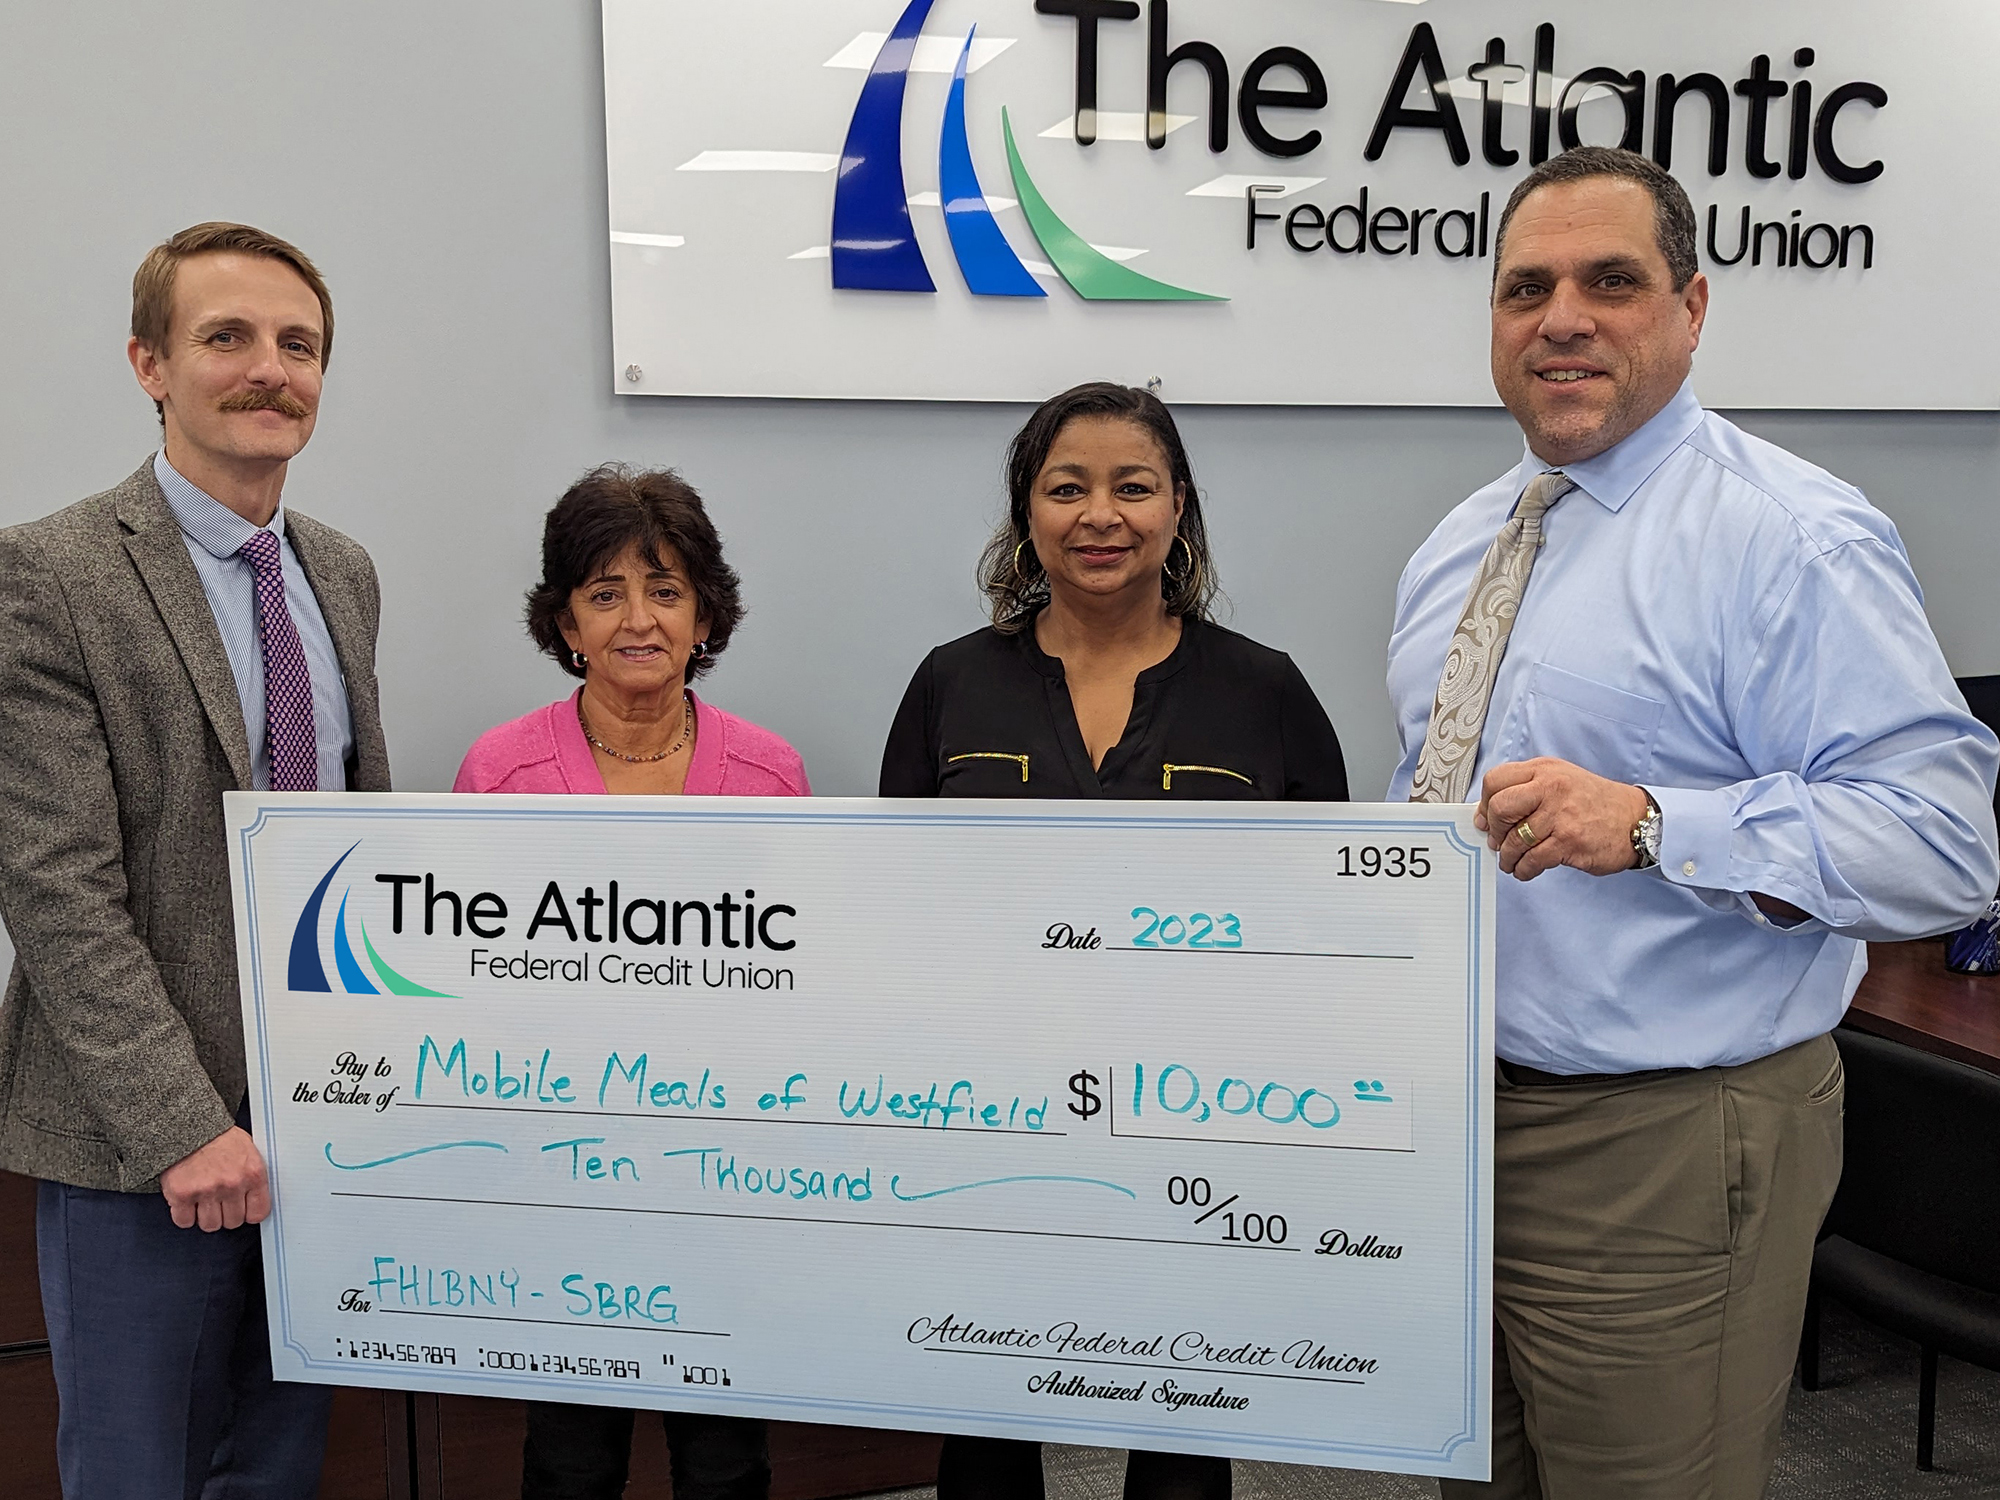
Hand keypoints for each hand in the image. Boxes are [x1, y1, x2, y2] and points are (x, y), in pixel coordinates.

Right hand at [160, 1126, 269, 1230]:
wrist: (188, 1124)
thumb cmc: (218, 1137)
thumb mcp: (248, 1151)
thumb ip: (253, 1176)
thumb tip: (257, 1199)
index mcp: (252, 1174)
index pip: (258, 1213)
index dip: (248, 1214)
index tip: (242, 1210)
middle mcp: (232, 1184)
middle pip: (232, 1222)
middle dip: (225, 1214)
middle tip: (218, 1201)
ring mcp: (207, 1190)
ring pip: (210, 1225)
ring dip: (205, 1216)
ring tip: (202, 1200)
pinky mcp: (182, 1194)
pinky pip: (184, 1221)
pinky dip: (184, 1215)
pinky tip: (187, 1201)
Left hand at [1474, 758, 1649, 880]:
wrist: (1635, 819)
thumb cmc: (1593, 802)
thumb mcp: (1559, 780)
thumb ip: (1525, 790)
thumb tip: (1486, 816)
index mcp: (1544, 770)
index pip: (1495, 780)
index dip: (1484, 804)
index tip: (1486, 820)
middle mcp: (1551, 787)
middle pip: (1499, 808)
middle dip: (1494, 831)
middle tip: (1498, 842)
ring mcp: (1560, 814)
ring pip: (1514, 840)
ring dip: (1508, 857)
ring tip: (1512, 861)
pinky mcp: (1570, 840)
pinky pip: (1532, 860)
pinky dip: (1523, 870)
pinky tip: (1526, 869)